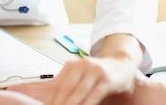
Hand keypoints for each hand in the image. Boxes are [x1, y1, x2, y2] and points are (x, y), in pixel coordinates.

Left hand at [9, 56, 136, 104]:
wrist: (122, 64)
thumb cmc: (98, 74)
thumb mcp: (80, 76)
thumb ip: (66, 86)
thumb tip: (43, 98)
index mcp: (71, 66)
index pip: (55, 86)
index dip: (48, 100)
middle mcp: (81, 65)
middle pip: (65, 90)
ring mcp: (94, 71)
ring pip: (78, 93)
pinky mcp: (106, 79)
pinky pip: (94, 95)